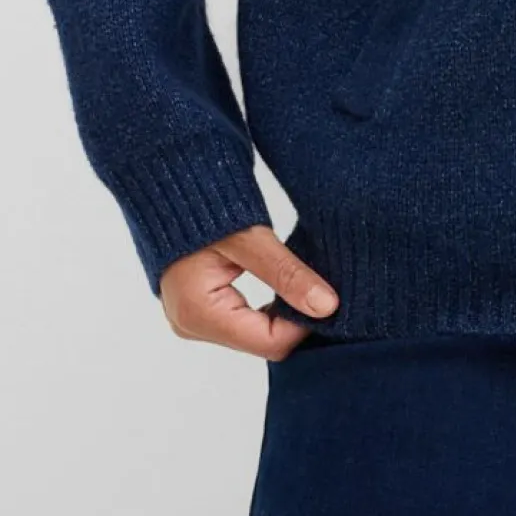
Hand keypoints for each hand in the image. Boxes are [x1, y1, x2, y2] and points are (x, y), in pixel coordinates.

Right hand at [158, 224, 339, 358]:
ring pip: (252, 334)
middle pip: (260, 341)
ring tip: (297, 282)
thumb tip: (327, 307)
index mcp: (198, 313)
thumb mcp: (251, 239)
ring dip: (279, 313)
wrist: (172, 188)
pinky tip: (278, 286)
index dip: (304, 323)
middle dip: (292, 319)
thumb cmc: (204, 207)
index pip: (269, 343)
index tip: (328, 296)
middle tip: (317, 286)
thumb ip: (288, 274)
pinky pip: (241, 323)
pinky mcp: (197, 313)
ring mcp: (191, 321)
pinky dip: (263, 309)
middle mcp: (190, 326)